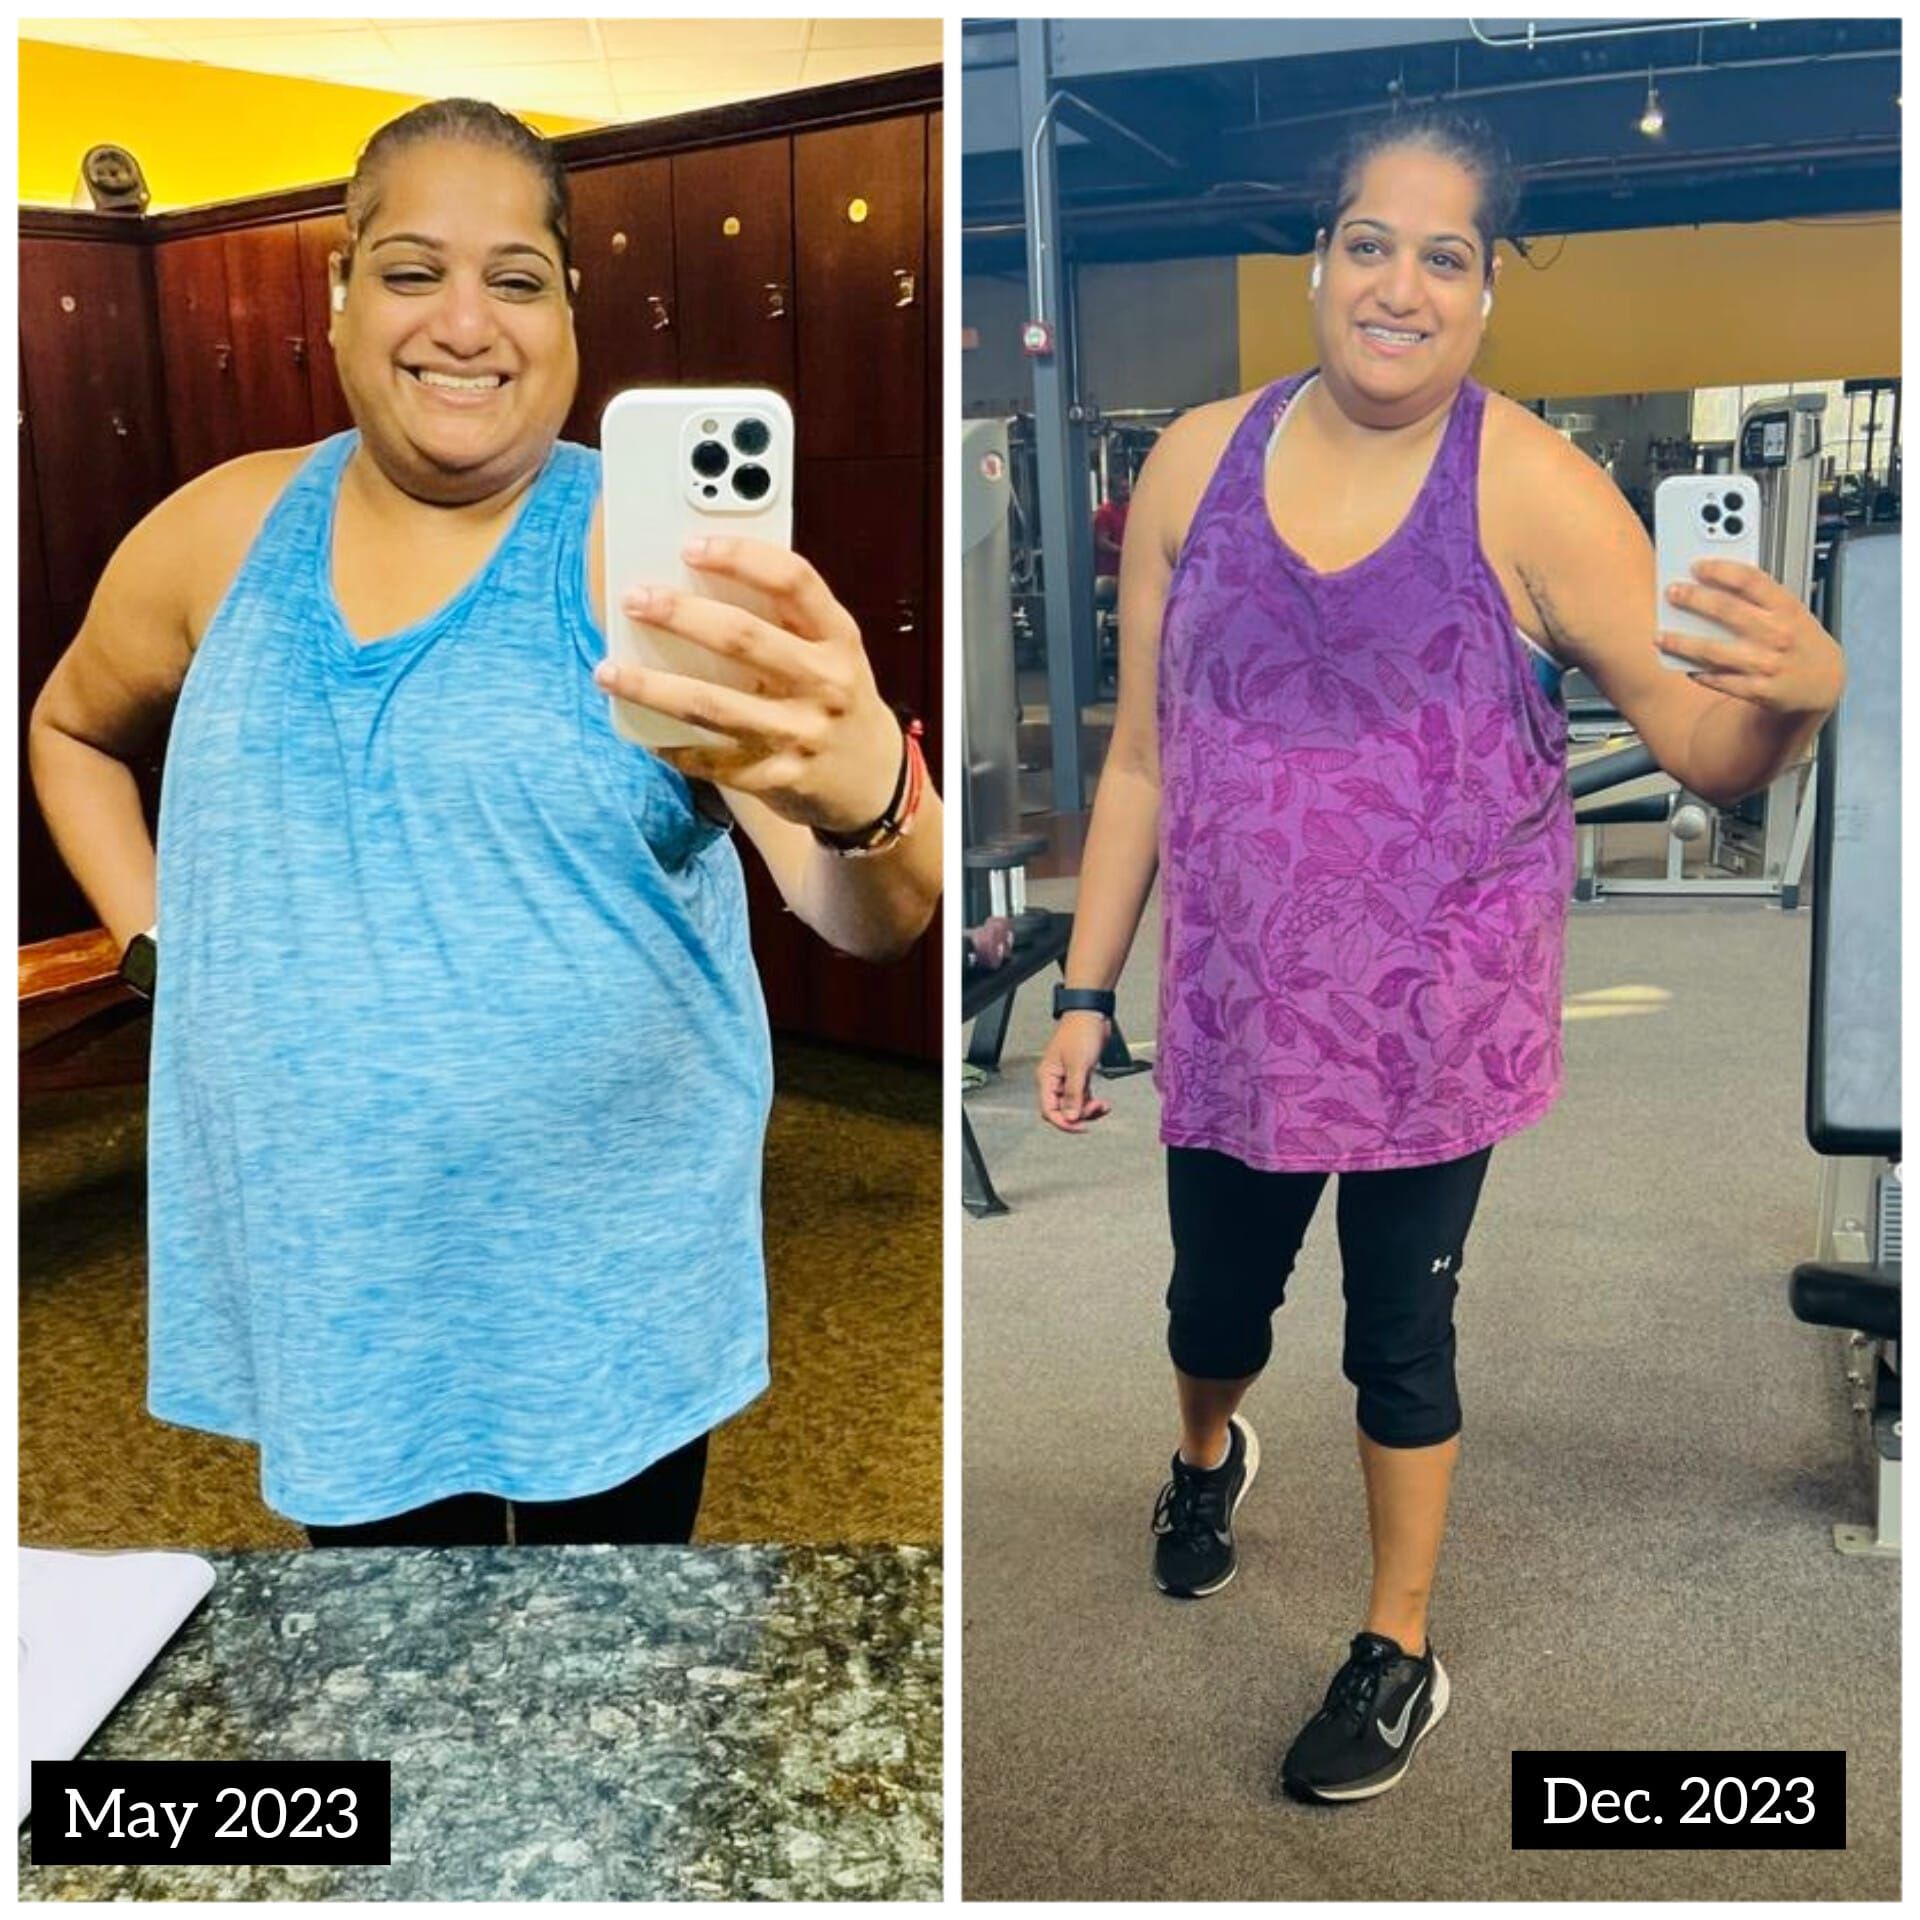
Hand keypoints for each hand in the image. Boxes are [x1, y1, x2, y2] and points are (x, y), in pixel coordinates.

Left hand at [593, 537, 903, 833]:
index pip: (794, 581)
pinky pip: (713, 761)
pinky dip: (674, 747)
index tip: (690, 545)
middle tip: (634, 599)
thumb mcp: (829, 650)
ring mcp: (802, 734)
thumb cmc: (834, 696)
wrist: (873, 780)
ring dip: (653, 688)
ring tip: (609, 671)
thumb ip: (782, 619)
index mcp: (838, 638)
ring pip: (714, 705)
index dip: (741, 558)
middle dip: (681, 615)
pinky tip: (646, 733)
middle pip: (745, 639)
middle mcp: (826, 683)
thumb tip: (694, 581)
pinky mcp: (780, 778)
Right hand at [1036, 1014, 1113, 1133]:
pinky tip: (1103, 1104)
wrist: (1091, 1014)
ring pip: (1075, 1105)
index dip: (1064, 1122)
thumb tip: (1070, 1117)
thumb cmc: (1080, 1032)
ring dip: (1088, 1110)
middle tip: (1095, 1110)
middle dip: (1079, 1115)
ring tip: (1103, 1107)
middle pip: (1062, 1110)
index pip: (1049, 1110)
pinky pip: (1083, 1097)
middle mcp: (1055, 1080)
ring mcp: (1067, 1078)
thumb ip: (1074, 1094)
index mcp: (1047, 1078)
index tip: (1080, 1126)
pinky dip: (1093, 1102)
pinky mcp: (1079, 1075)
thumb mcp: (1078, 1066)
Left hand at [1659, 559, 1845, 716]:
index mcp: (1787, 609)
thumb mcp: (1792, 612)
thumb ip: (1760, 599)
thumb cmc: (1801, 641)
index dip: (1722, 570)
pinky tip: (1683, 665)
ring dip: (1682, 643)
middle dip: (1694, 600)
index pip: (1752, 581)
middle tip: (1672, 593)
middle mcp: (1778, 634)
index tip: (1697, 566)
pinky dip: (1698, 672)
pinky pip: (1719, 680)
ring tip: (1661, 637)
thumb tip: (1716, 584)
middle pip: (1727, 611)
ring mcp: (1767, 663)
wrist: (1825, 682)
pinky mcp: (1758, 690)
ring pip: (1714, 651)